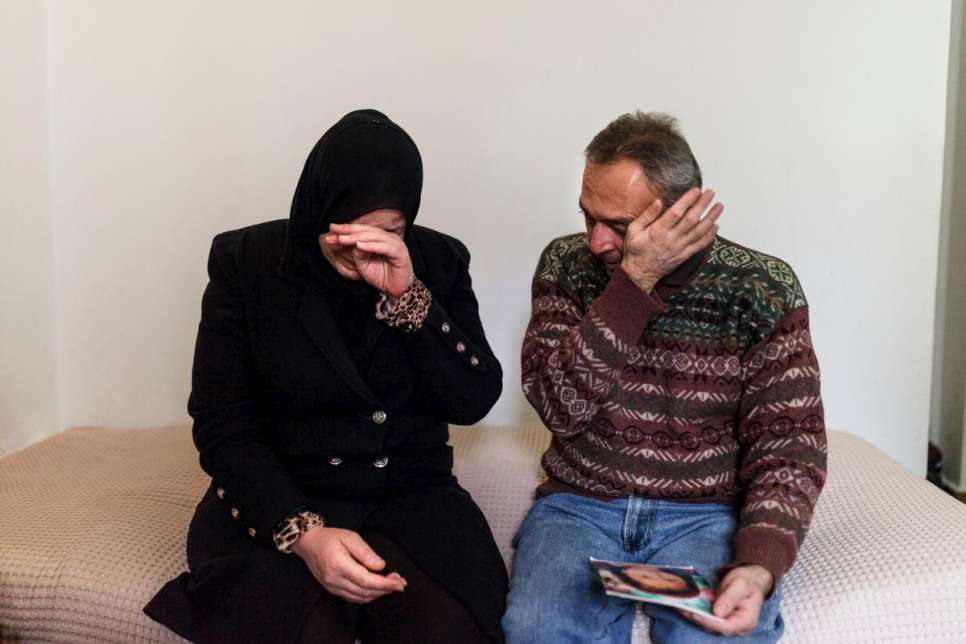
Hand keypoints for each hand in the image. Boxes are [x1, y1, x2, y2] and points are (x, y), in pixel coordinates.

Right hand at [292, 526, 406, 603]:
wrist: (308, 544)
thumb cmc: (330, 538)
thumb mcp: (350, 537)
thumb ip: (366, 553)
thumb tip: (380, 566)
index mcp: (339, 565)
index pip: (366, 580)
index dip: (385, 584)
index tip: (400, 583)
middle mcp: (334, 580)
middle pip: (365, 592)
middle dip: (385, 589)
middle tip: (400, 582)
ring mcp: (332, 587)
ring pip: (360, 598)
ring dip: (378, 594)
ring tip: (392, 584)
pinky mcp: (332, 590)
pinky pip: (353, 598)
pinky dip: (368, 595)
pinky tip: (377, 588)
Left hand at [323, 223, 413, 297]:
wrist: (396, 291)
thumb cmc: (382, 277)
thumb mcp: (363, 265)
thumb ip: (357, 254)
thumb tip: (351, 243)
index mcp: (379, 238)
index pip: (361, 231)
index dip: (346, 230)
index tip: (331, 231)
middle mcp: (387, 238)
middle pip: (366, 231)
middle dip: (348, 231)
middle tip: (334, 231)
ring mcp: (395, 243)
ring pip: (374, 236)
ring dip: (357, 237)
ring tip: (343, 239)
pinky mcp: (400, 252)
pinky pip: (385, 247)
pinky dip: (372, 246)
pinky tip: (359, 245)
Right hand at [620, 187, 721, 292]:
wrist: (639, 274)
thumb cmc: (636, 251)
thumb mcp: (633, 230)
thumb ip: (646, 215)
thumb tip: (658, 201)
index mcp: (658, 231)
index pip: (676, 213)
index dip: (687, 200)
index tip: (696, 190)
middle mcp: (671, 239)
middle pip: (691, 220)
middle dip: (702, 205)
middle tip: (710, 193)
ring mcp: (679, 248)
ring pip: (699, 231)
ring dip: (711, 218)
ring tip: (719, 206)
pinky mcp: (684, 255)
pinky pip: (700, 245)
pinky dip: (709, 235)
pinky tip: (716, 225)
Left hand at [682, 564, 772, 635]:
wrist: (750, 579)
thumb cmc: (747, 581)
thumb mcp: (740, 585)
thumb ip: (730, 598)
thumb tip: (717, 613)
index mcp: (746, 621)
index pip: (726, 627)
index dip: (709, 622)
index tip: (694, 613)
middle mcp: (737, 626)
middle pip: (714, 627)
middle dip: (697, 617)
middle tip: (681, 607)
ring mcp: (727, 623)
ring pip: (708, 623)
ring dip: (693, 614)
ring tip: (679, 604)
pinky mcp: (719, 618)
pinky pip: (706, 617)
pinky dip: (695, 610)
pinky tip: (684, 603)